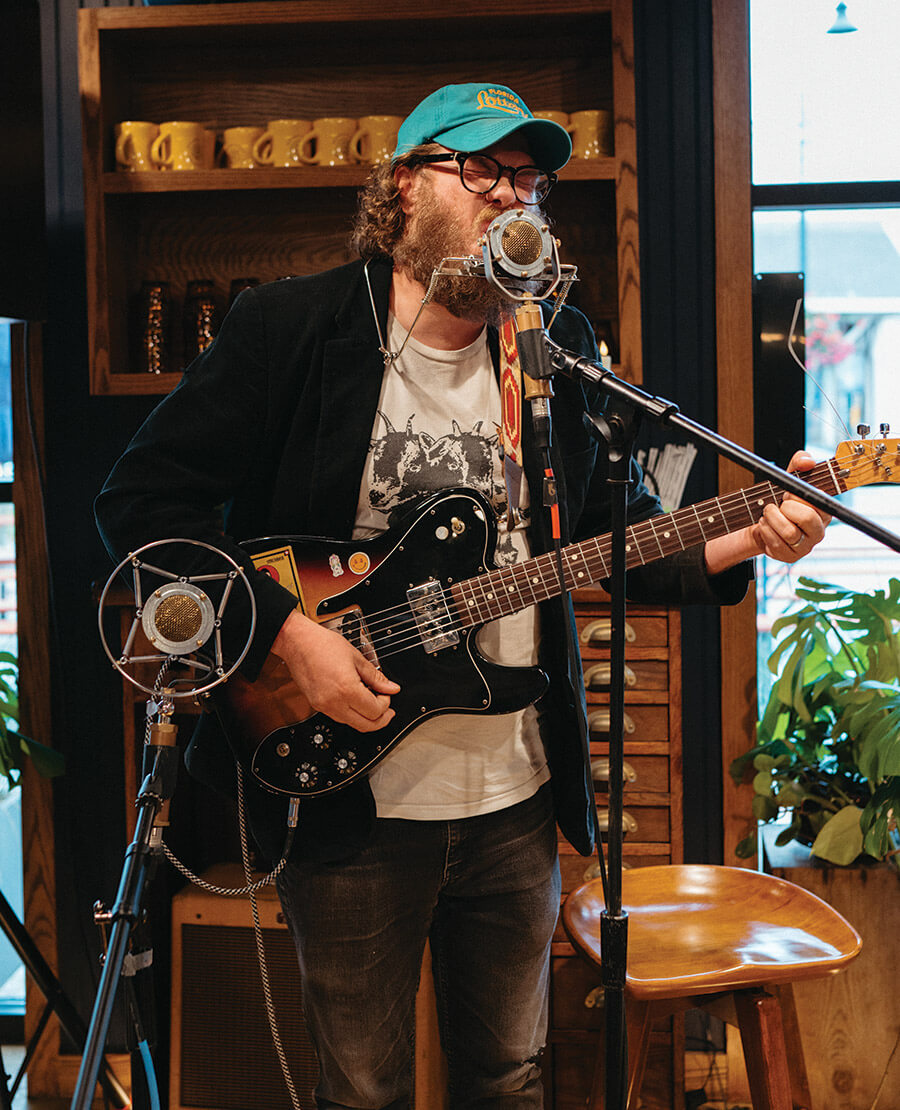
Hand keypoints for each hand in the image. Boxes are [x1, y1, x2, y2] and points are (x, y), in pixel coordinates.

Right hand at [271, 608, 399, 731]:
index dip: (386, 704)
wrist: (297, 642)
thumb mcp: (356, 658)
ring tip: (372, 702)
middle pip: (365, 725)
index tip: (387, 694)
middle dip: (381, 720)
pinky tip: (356, 700)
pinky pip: (339, 717)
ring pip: (352, 724)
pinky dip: (352, 713)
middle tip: (388, 710)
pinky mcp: (316, 705)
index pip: (375, 711)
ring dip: (366, 718)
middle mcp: (334, 703)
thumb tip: (392, 688)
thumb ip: (376, 677)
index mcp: (347, 690)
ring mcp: (323, 707)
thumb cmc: (323, 644)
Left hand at [703, 450, 830, 574]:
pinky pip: (777, 545)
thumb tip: (807, 461)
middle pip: (807, 518)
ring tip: (767, 513)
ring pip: (789, 533)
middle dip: (785, 508)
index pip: (819, 501)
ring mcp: (806, 546)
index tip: (788, 493)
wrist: (761, 521)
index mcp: (824, 510)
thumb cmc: (780, 498)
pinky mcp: (790, 556)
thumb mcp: (788, 477)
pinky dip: (766, 531)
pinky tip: (764, 524)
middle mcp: (819, 530)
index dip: (799, 496)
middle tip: (778, 504)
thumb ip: (799, 463)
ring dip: (772, 519)